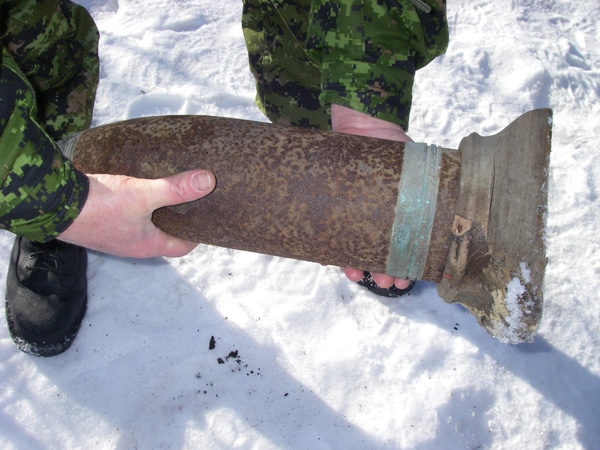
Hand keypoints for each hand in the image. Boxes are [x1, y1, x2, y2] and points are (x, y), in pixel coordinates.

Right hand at [58, 169, 215, 257]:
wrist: (53, 205)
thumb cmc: (100, 207)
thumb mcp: (143, 195)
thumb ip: (175, 189)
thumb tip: (209, 181)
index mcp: (147, 245)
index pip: (181, 247)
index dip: (196, 236)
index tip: (206, 219)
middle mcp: (132, 245)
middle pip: (163, 235)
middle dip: (178, 220)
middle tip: (192, 200)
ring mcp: (114, 235)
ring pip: (144, 225)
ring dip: (157, 211)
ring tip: (170, 189)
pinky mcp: (100, 222)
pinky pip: (127, 215)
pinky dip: (138, 204)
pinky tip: (139, 185)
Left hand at [331, 104, 412, 290]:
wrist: (355, 116)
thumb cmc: (387, 138)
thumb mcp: (412, 159)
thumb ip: (422, 181)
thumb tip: (444, 212)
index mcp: (401, 208)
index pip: (405, 242)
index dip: (406, 264)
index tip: (406, 280)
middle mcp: (378, 213)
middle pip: (381, 249)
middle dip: (384, 270)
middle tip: (387, 283)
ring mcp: (356, 211)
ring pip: (358, 245)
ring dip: (360, 265)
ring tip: (361, 277)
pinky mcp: (334, 206)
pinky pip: (333, 231)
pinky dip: (333, 248)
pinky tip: (332, 261)